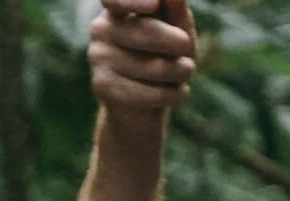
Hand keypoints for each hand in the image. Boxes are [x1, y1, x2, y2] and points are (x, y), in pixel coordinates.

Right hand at [88, 0, 197, 130]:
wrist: (146, 101)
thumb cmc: (164, 55)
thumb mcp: (177, 30)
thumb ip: (176, 11)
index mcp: (119, 8)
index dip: (133, 0)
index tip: (156, 4)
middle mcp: (102, 28)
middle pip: (142, 31)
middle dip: (175, 43)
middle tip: (191, 51)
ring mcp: (98, 56)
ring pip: (147, 65)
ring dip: (178, 71)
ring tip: (186, 72)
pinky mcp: (102, 85)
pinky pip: (142, 91)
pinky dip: (169, 93)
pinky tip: (179, 92)